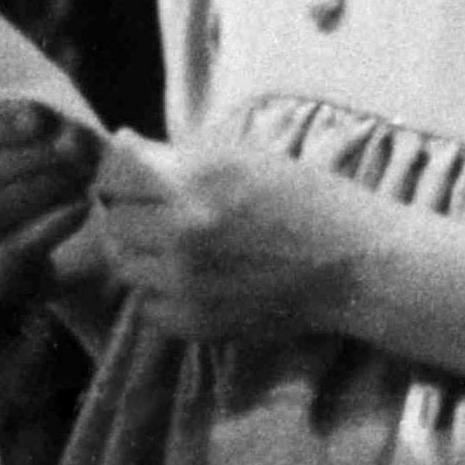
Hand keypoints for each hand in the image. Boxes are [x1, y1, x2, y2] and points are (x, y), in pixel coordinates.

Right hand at [0, 101, 102, 303]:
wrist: (41, 246)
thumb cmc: (24, 180)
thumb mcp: (26, 141)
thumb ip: (31, 122)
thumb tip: (38, 119)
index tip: (40, 120)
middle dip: (27, 159)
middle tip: (72, 152)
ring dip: (41, 189)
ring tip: (80, 178)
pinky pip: (16, 248)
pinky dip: (53, 223)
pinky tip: (81, 206)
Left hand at [93, 132, 372, 341]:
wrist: (350, 262)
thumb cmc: (302, 196)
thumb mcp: (241, 156)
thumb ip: (176, 154)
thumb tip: (120, 143)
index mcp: (194, 178)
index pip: (116, 173)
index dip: (117, 171)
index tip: (128, 174)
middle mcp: (183, 230)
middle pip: (113, 220)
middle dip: (127, 210)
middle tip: (152, 208)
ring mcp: (187, 281)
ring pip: (124, 264)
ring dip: (140, 250)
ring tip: (174, 242)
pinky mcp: (195, 321)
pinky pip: (147, 304)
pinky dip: (159, 290)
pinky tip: (191, 275)